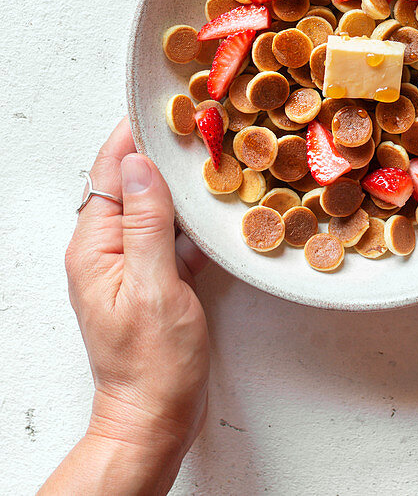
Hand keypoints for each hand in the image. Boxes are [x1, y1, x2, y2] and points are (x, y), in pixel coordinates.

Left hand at [41, 119, 209, 495]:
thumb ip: (147, 223)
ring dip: (178, 183)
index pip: (109, 172)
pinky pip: (168, 234)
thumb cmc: (153, 364)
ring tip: (211, 153)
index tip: (164, 105)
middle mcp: (105, 250)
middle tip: (198, 121)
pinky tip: (215, 210)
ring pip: (152, 206)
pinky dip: (189, 218)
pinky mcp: (151, 280)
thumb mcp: (153, 287)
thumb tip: (139, 165)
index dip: (134, 135)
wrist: (154, 419)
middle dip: (159, 151)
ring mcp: (128, 264)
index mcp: (94, 246)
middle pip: (129, 183)